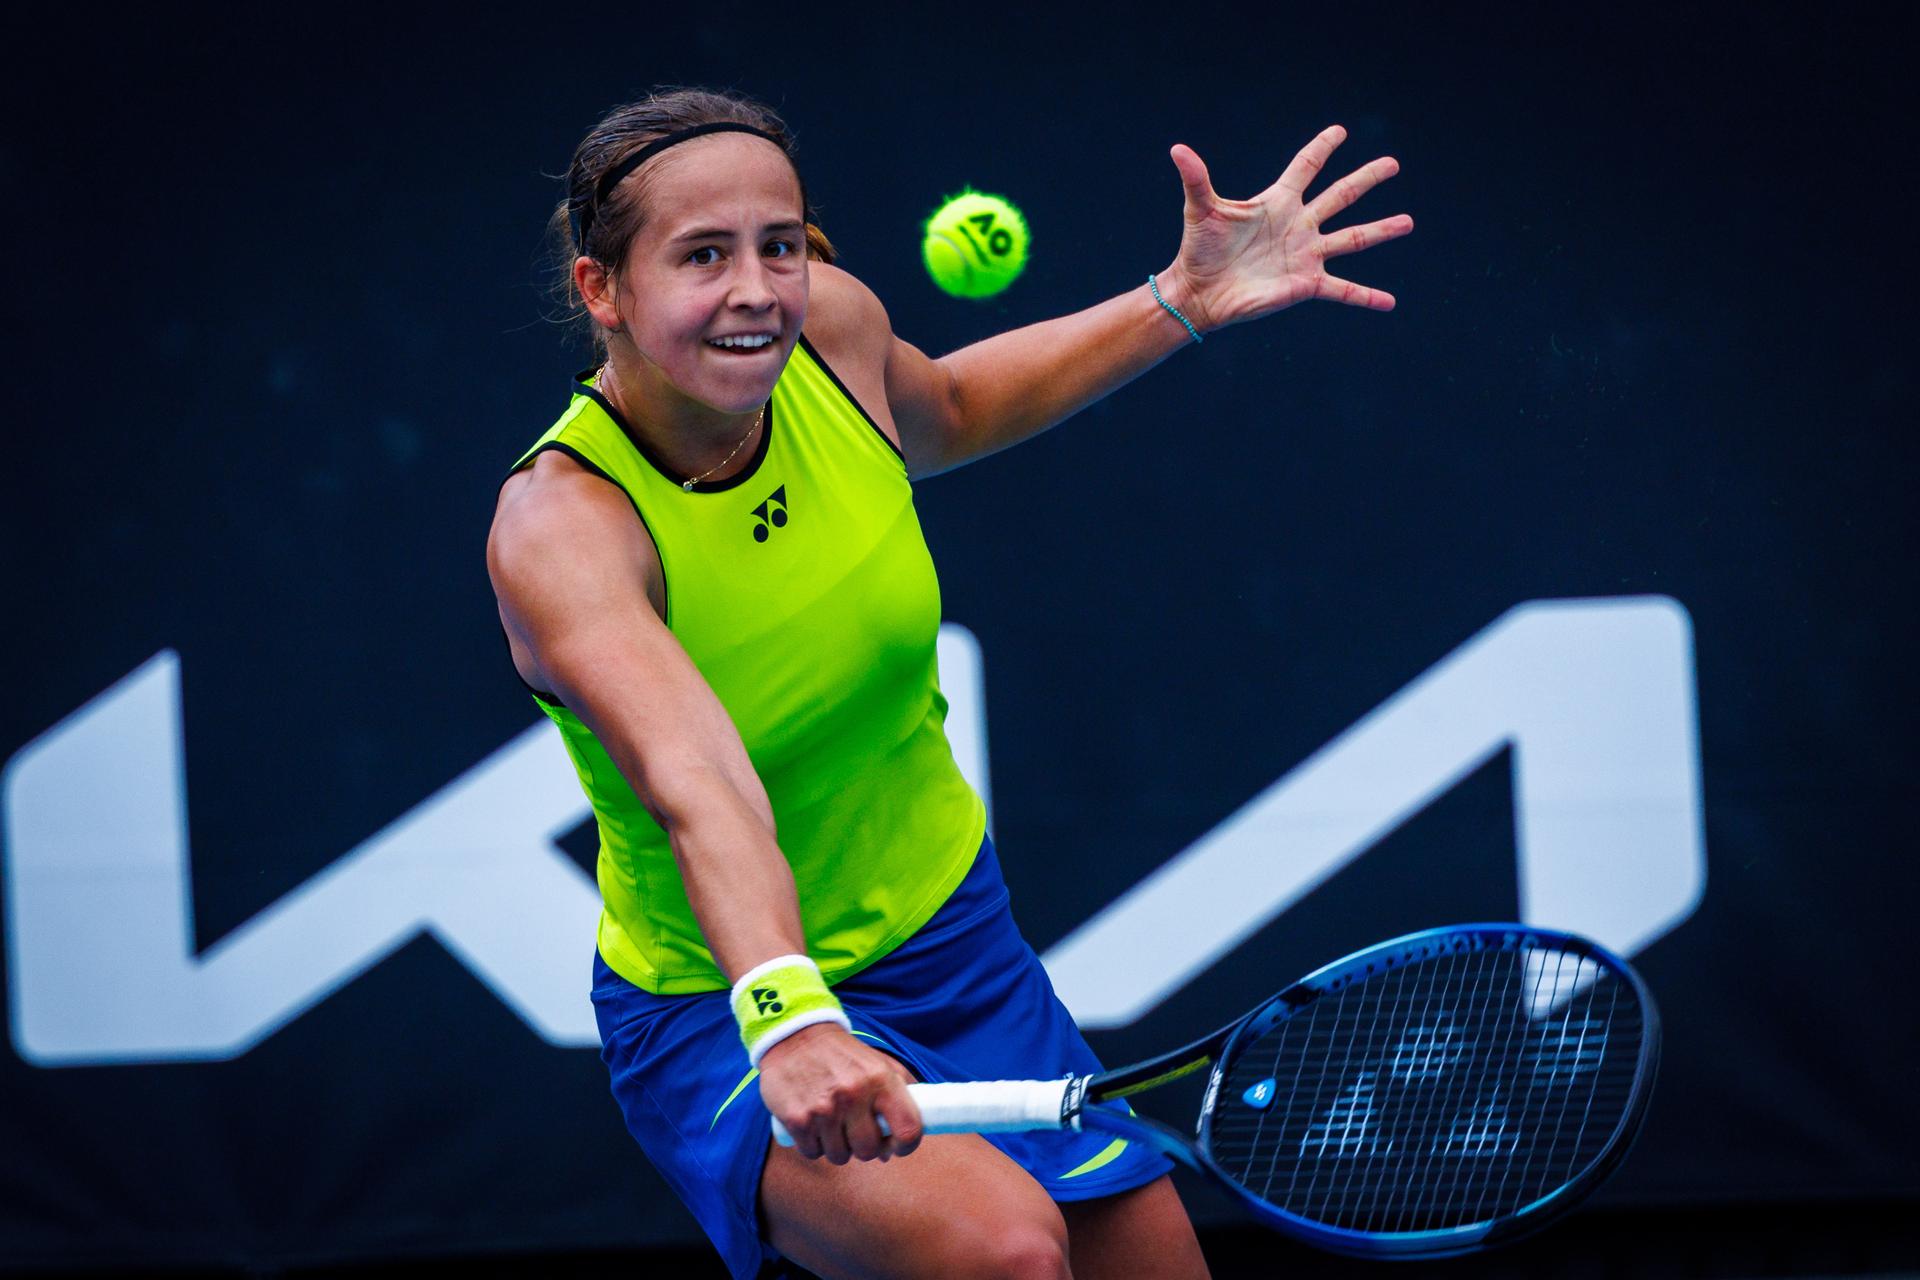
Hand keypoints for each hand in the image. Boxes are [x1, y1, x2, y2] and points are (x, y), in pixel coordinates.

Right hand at [757, 1022, 923, 1163]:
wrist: (794, 1036)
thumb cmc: (843, 1055)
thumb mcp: (880, 1063)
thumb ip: (903, 1093)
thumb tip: (905, 1140)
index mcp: (881, 1079)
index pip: (909, 1128)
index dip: (907, 1145)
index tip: (897, 1145)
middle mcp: (854, 1094)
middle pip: (870, 1151)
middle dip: (864, 1146)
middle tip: (856, 1129)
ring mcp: (824, 1109)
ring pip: (840, 1156)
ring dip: (837, 1146)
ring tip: (832, 1122)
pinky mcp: (797, 1119)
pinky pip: (812, 1152)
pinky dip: (812, 1143)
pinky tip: (812, 1121)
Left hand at [1157, 125, 1412, 332]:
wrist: (1199, 292)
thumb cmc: (1199, 249)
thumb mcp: (1200, 209)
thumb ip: (1196, 178)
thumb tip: (1177, 149)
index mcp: (1277, 203)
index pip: (1305, 168)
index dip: (1321, 149)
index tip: (1340, 131)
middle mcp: (1298, 226)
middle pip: (1340, 196)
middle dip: (1366, 179)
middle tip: (1392, 163)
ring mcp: (1305, 255)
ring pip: (1352, 238)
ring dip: (1381, 230)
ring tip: (1407, 222)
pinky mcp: (1305, 285)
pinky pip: (1343, 290)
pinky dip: (1366, 296)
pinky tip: (1390, 302)